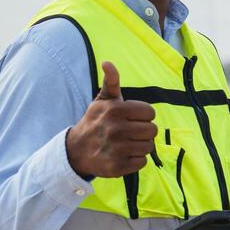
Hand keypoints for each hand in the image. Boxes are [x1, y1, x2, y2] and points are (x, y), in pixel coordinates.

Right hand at [64, 62, 156, 177]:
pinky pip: (142, 162)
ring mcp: (117, 149)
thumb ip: (111, 81)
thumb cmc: (95, 122)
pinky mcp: (118, 166)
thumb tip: (107, 62)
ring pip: (149, 147)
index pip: (150, 112)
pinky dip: (135, 160)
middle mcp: (116, 129)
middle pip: (152, 130)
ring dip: (140, 145)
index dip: (143, 116)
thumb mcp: (102, 100)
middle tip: (130, 132)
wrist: (76, 150)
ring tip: (126, 143)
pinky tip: (123, 155)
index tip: (131, 118)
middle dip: (143, 131)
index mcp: (115, 110)